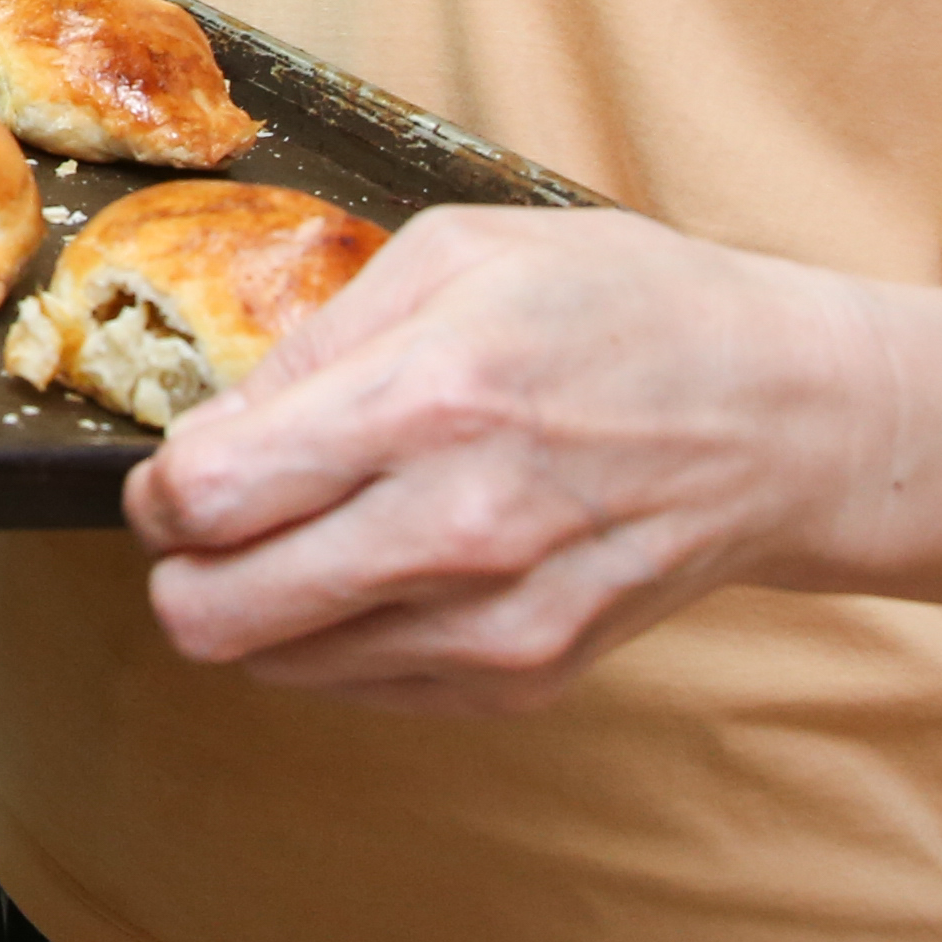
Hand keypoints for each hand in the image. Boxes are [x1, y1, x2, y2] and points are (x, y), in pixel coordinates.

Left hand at [120, 206, 891, 711]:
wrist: (782, 421)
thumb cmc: (622, 311)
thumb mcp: (458, 255)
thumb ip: (316, 343)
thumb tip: (210, 424)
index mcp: (429, 403)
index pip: (206, 498)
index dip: (159, 488)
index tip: (180, 466)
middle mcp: (456, 532)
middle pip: (213, 615)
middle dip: (183, 565)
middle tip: (220, 515)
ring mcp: (492, 625)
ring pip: (270, 664)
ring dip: (261, 602)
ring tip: (325, 526)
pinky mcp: (521, 680)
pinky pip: (354, 686)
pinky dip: (339, 633)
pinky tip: (394, 562)